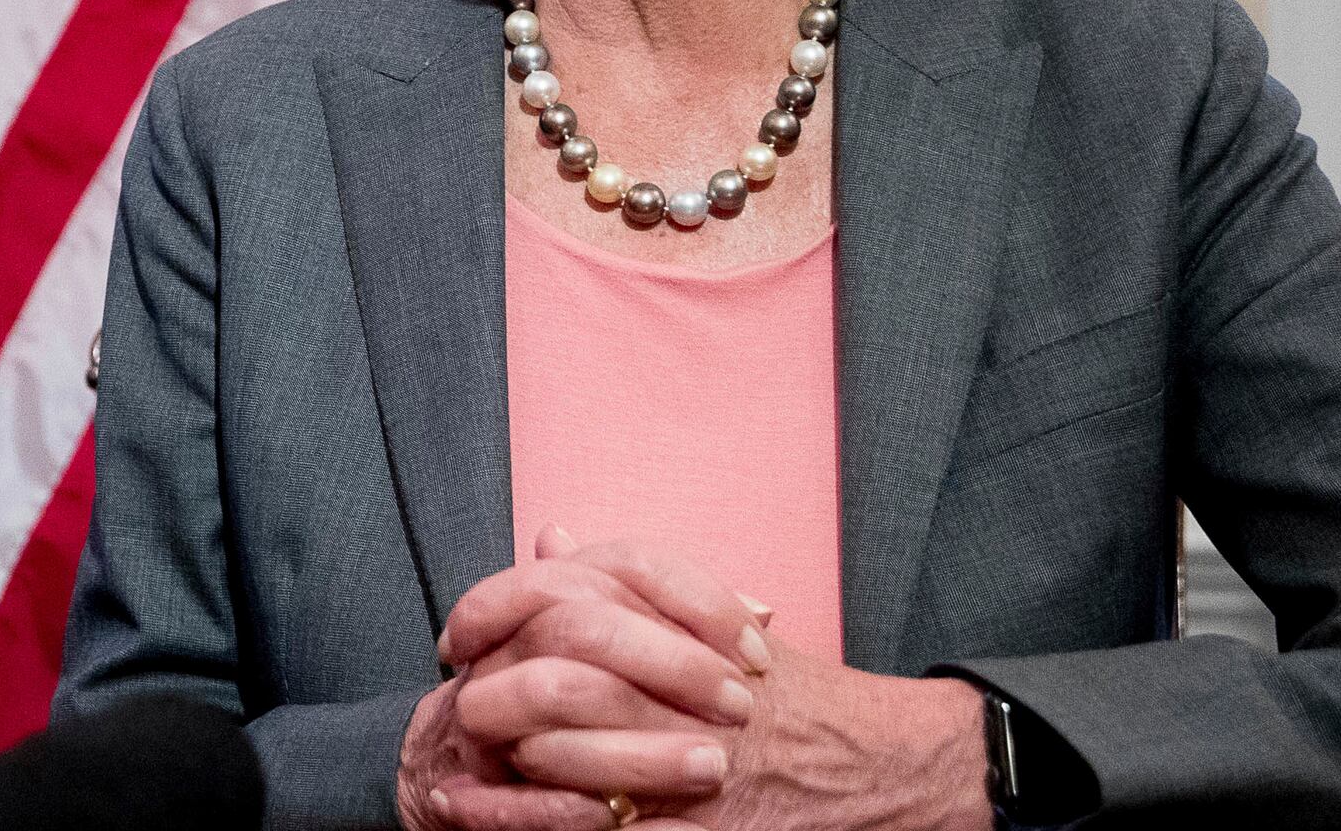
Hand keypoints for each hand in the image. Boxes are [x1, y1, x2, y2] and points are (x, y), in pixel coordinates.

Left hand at [420, 529, 996, 830]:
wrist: (883, 759)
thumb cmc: (786, 690)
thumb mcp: (710, 614)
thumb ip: (627, 579)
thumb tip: (550, 538)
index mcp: (680, 619)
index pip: (562, 596)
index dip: (493, 614)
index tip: (456, 638)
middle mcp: (686, 683)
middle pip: (558, 675)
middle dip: (494, 696)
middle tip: (461, 711)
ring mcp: (698, 758)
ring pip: (574, 757)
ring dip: (519, 767)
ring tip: (483, 769)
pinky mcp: (713, 826)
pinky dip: (551, 828)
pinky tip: (513, 823)